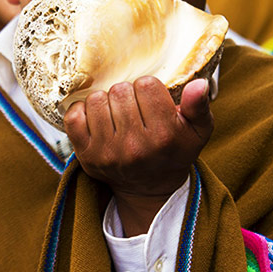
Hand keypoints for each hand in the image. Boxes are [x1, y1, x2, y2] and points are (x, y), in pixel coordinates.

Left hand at [64, 77, 212, 235]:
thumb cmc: (173, 152)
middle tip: (133, 108)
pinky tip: (96, 118)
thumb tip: (199, 83)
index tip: (151, 100)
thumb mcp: (197, 131)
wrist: (149, 188)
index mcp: (163, 136)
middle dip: (127, 94)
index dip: (148, 88)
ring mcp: (107, 151)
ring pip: (96, 100)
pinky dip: (82, 111)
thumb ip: (199, 106)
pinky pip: (73, 117)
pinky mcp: (86, 154)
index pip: (146, 85)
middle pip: (120, 90)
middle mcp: (134, 145)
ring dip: (105, 101)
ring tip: (116, 113)